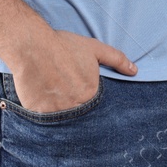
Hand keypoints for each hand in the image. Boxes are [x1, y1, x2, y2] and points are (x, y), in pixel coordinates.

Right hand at [7, 28, 136, 112]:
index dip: (85, 98)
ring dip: (59, 111)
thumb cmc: (64, 46)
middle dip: (73, 106)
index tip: (77, 89)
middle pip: (78, 114)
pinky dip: (44, 113)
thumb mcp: (94, 48)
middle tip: (64, 92)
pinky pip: (44, 121)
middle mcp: (75, 106)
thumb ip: (116, 59)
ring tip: (53, 94)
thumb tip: (134, 71)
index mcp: (91, 93)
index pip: (94, 106)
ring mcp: (56, 112)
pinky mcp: (38, 114)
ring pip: (61, 119)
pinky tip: (41, 98)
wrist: (32, 45)